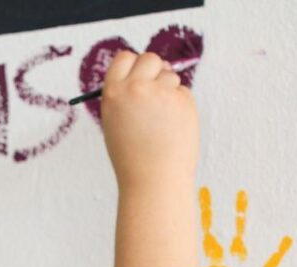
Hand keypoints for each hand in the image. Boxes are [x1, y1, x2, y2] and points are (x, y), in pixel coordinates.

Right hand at [100, 50, 198, 189]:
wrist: (153, 179)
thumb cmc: (132, 157)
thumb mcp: (116, 122)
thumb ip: (126, 96)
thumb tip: (144, 73)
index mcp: (113, 94)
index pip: (124, 58)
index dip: (133, 65)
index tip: (138, 76)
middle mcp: (135, 88)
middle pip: (150, 58)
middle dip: (155, 70)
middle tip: (155, 94)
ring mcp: (161, 92)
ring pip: (170, 76)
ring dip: (168, 91)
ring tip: (161, 122)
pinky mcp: (183, 101)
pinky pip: (183, 93)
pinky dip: (180, 106)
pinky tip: (173, 128)